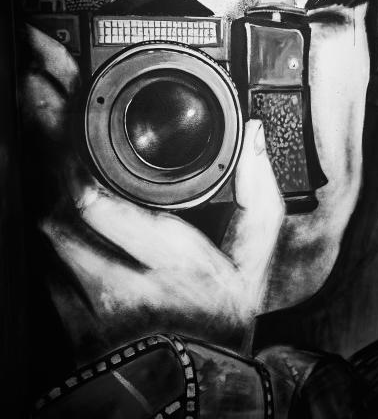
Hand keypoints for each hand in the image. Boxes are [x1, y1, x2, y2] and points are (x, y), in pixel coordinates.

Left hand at [20, 25, 283, 357]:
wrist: (188, 385)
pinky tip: (40, 162)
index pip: (98, 201)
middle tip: (33, 77)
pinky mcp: (60, 306)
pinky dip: (36, 198)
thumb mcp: (253, 263)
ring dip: (34, 160)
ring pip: (38, 219)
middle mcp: (115, 279)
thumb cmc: (219, 320)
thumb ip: (259, 197)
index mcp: (169, 261)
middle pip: (53, 199)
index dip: (65, 146)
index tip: (55, 89)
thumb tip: (256, 137)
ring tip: (35, 104)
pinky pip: (36, 245)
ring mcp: (80, 296)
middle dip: (38, 132)